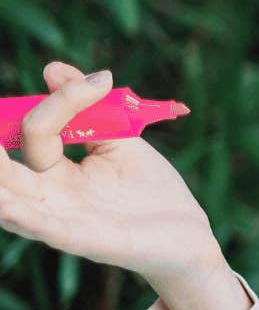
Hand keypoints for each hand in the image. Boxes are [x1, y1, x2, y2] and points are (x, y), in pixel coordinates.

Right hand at [0, 62, 219, 282]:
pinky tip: (6, 206)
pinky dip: (26, 219)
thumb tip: (53, 68)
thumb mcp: (120, 141)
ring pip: (14, 204)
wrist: (189, 235)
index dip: (63, 103)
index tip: (103, 81)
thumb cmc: (151, 190)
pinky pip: (50, 230)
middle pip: (6, 172)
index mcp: (55, 171)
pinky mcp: (87, 241)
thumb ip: (87, 109)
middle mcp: (51, 195)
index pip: (38, 131)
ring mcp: (66, 219)